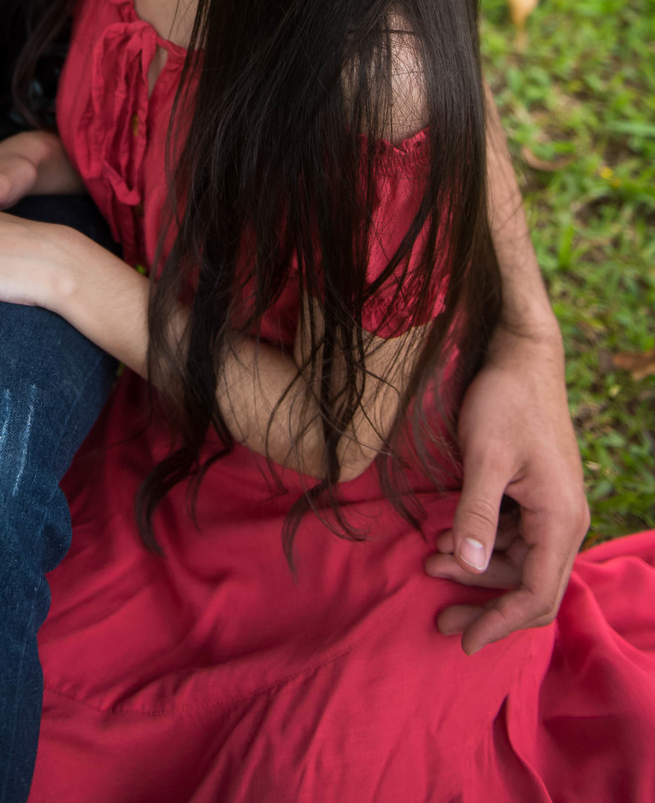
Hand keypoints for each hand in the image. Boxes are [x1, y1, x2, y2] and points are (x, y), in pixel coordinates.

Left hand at [425, 321, 588, 653]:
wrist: (522, 355)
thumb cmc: (505, 399)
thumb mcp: (485, 456)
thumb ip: (477, 514)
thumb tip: (468, 567)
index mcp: (561, 519)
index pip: (537, 594)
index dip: (499, 623)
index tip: (463, 641)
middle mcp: (565, 521)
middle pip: (531, 586)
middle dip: (486, 605)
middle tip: (440, 615)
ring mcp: (553, 508)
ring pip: (519, 563)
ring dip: (477, 571)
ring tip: (429, 562)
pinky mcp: (537, 494)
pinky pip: (514, 537)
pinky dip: (482, 544)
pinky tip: (444, 537)